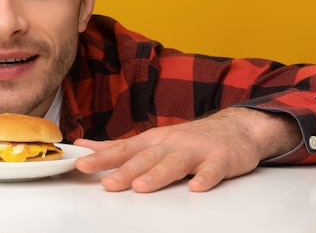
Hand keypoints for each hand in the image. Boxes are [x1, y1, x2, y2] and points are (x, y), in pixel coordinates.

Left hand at [74, 107, 300, 192]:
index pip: (122, 149)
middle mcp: (170, 143)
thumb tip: (84, 146)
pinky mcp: (221, 159)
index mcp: (152, 141)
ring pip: (174, 163)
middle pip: (145, 158)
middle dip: (125, 171)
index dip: (101, 158)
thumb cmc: (187, 138)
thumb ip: (118, 147)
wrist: (235, 127)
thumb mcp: (150, 140)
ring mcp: (196, 150)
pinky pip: (213, 169)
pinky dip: (205, 177)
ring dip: (157, 175)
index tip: (81, 164)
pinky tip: (197, 187)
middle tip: (107, 184)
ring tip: (141, 187)